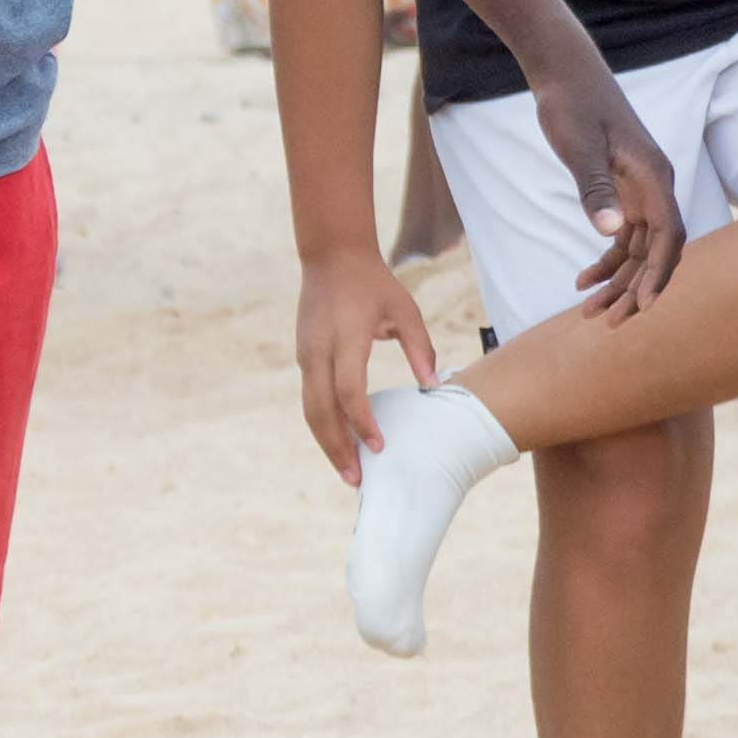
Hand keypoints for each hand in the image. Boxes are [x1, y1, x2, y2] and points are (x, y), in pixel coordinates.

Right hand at [293, 244, 436, 483]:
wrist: (331, 256)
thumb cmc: (374, 284)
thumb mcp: (404, 308)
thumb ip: (419, 346)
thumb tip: (434, 386)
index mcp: (345, 339)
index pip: (348, 391)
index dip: (362, 422)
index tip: (380, 446)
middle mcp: (318, 351)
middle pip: (321, 411)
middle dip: (337, 448)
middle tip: (357, 480)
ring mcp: (306, 355)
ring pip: (310, 410)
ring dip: (326, 443)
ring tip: (347, 471)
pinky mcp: (303, 358)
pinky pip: (310, 399)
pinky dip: (323, 426)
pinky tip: (340, 443)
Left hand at [527, 54, 682, 318]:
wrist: (564, 73)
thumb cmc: (573, 105)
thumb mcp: (579, 148)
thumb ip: (595, 190)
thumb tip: (611, 234)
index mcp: (654, 177)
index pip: (668, 238)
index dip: (659, 275)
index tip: (643, 307)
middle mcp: (654, 186)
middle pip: (656, 250)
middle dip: (635, 289)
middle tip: (608, 323)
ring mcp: (640, 189)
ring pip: (639, 248)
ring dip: (619, 281)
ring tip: (591, 313)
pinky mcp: (623, 189)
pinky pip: (623, 235)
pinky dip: (607, 259)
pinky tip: (583, 280)